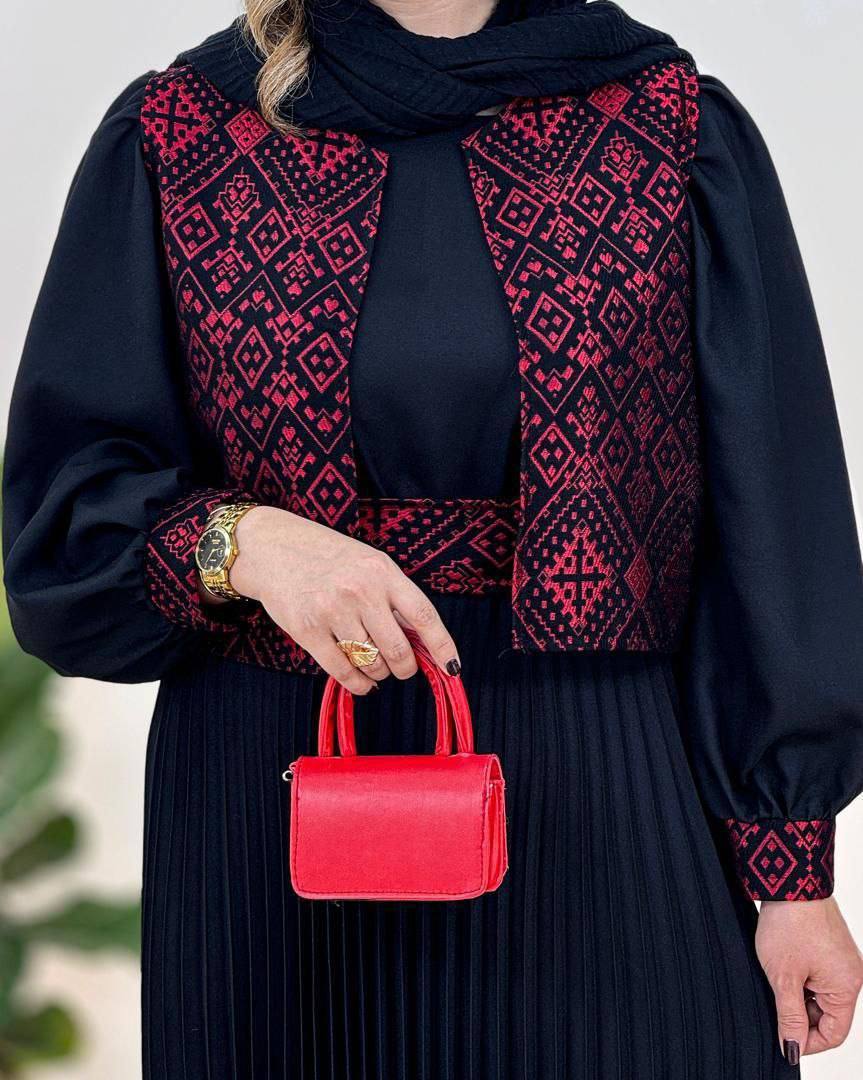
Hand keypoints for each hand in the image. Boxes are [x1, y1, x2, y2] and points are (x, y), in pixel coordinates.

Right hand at [229, 506, 460, 693]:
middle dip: (405, 668)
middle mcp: (360, 590)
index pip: (423, 615)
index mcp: (383, 571)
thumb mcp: (369, 565)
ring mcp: (332, 610)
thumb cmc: (328, 559)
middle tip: (401, 668)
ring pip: (371, 664)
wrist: (273, 548)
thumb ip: (394, 598)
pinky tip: (361, 681)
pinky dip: (357, 684)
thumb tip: (423, 643)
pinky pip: (342, 671)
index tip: (452, 667)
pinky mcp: (307, 630)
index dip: (441, 646)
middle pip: (399, 650)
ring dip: (378, 674)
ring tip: (374, 666)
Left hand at [756, 897, 862, 1061]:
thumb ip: (789, 1017)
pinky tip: (782, 967)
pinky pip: (819, 976)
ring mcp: (842, 960)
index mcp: (847, 987)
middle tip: (773, 1006)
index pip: (834, 1033)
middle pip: (828, 1016)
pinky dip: (801, 979)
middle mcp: (851, 975)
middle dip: (801, 1016)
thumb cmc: (789, 924)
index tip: (783, 1041)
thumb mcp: (783, 977)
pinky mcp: (831, 947)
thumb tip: (792, 1048)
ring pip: (820, 995)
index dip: (808, 1042)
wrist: (790, 881)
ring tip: (776, 980)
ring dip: (798, 996)